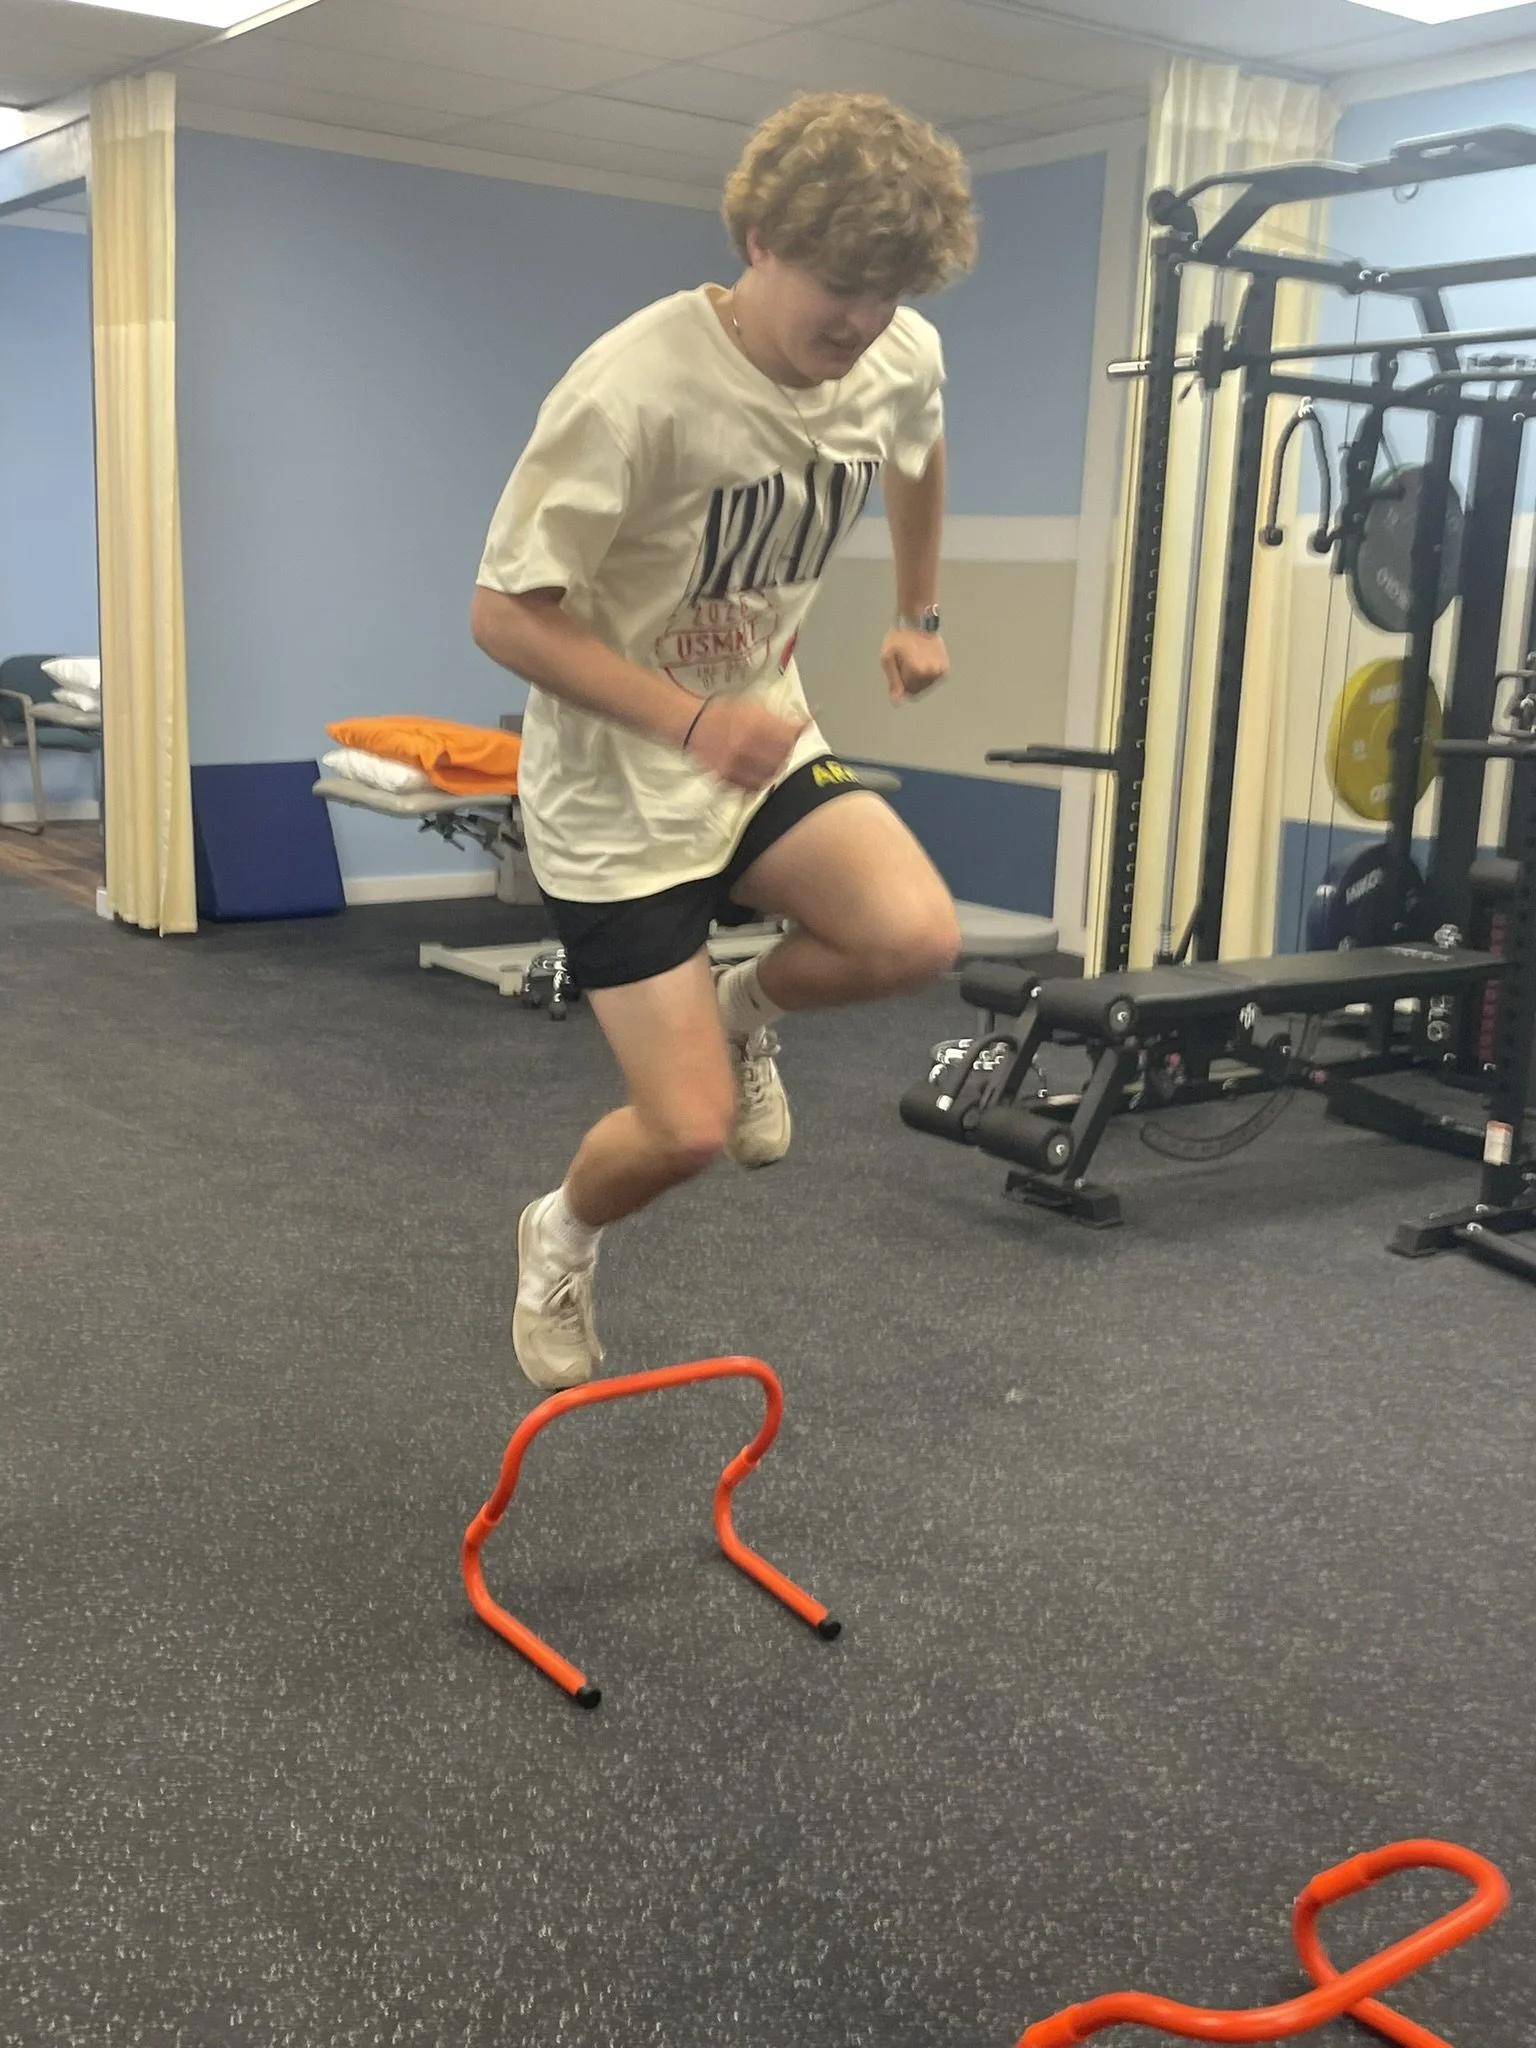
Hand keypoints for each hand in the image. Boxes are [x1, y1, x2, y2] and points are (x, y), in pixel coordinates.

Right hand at [685, 696, 807, 791]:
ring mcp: (735, 762)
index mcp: (756, 724)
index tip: (794, 738)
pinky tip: (756, 774)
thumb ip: (780, 718)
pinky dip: (758, 783)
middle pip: (781, 759)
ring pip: (768, 777)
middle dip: (785, 755)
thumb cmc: (726, 713)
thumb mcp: (755, 707)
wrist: (694, 722)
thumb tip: (805, 723)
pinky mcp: (725, 776)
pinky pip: (750, 788)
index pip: (789, 739)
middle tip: (781, 751)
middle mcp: (746, 744)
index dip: (795, 739)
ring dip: (773, 771)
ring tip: (768, 763)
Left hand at [881, 628, 948, 704]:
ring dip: (919, 678)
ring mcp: (940, 670)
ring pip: (926, 687)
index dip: (901, 682)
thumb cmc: (899, 638)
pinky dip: (927, 674)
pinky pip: (933, 680)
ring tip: (915, 659)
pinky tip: (923, 660)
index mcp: (917, 671)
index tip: (899, 665)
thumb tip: (897, 703)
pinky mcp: (945, 668)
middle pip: (918, 691)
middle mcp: (932, 672)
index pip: (908, 692)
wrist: (918, 620)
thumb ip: (893, 682)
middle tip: (906, 661)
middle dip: (910, 681)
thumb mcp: (888, 659)